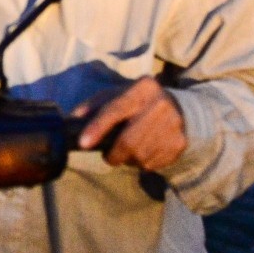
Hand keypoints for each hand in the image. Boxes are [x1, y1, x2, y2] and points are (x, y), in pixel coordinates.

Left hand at [72, 77, 186, 172]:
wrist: (181, 109)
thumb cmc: (138, 103)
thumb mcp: (117, 96)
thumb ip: (93, 106)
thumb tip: (73, 119)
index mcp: (143, 88)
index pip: (116, 109)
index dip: (97, 128)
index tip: (83, 143)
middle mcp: (161, 104)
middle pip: (129, 141)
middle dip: (113, 155)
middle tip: (109, 156)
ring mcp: (174, 125)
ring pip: (140, 156)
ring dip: (129, 160)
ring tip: (130, 150)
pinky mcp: (180, 143)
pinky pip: (152, 164)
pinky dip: (143, 163)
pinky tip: (146, 152)